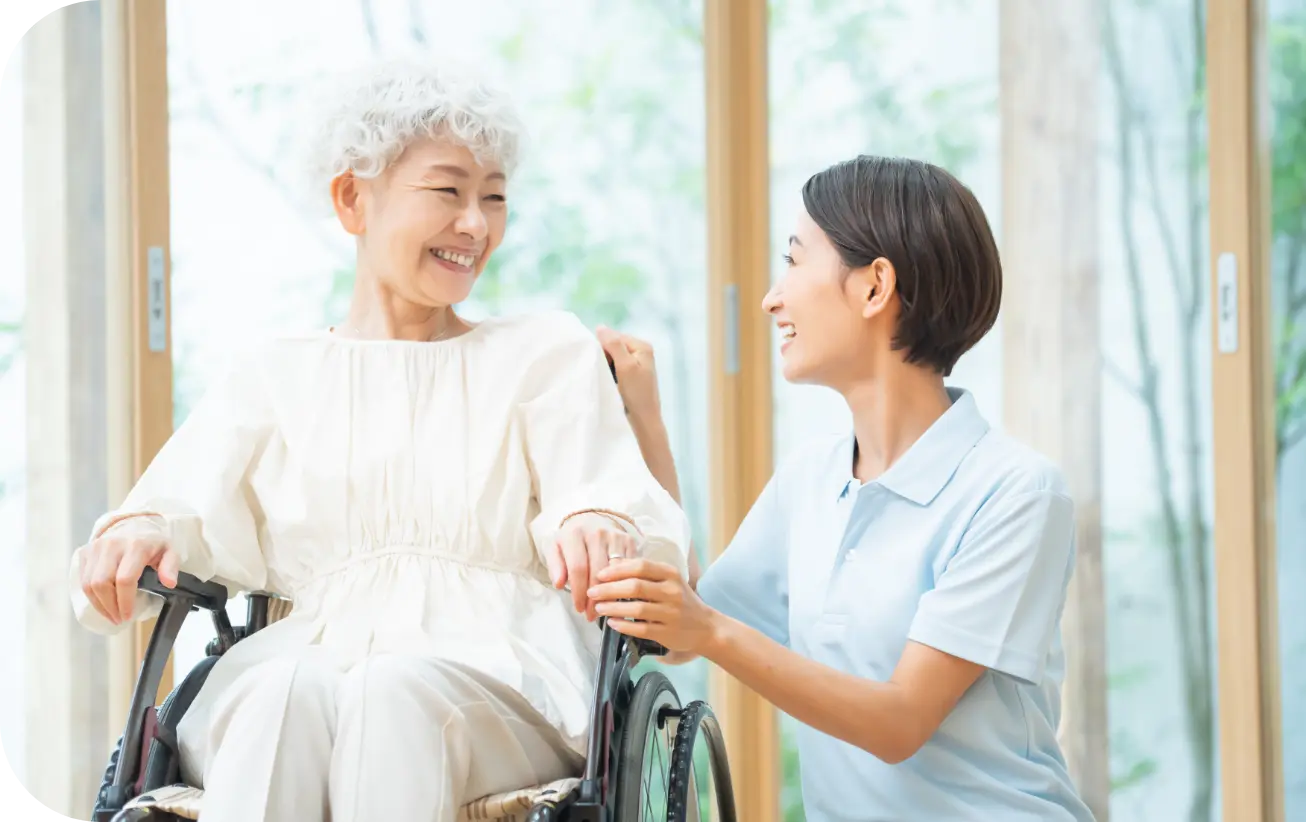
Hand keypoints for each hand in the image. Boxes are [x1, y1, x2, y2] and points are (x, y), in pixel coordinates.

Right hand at [77, 519, 179, 624]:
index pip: (125, 579)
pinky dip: (91, 597)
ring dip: (99, 605)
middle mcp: (112, 545)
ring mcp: (96, 548)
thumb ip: (171, 566)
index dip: (125, 601)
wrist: (132, 524)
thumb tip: (169, 583)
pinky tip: (103, 604)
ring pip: (89, 584)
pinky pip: (82, 580)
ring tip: (112, 615)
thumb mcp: (169, 551)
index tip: (129, 615)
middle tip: (119, 618)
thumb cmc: (151, 543)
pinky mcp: (85, 552)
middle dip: (110, 606)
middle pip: (102, 583)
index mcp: (135, 546)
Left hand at [548, 512, 637, 619]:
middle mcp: (596, 533)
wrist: (589, 520)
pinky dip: (624, 584)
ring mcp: (615, 536)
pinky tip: (618, 597)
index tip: (578, 608)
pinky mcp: (628, 540)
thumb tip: (559, 584)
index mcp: (574, 534)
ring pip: (616, 572)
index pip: (578, 568)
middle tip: (591, 614)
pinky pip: (629, 567)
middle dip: (594, 598)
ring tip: (604, 609)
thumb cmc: (571, 540)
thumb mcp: (555, 548)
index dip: (579, 592)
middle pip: (598, 572)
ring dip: (611, 594)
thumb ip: (555, 566)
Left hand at [587, 559, 719, 655]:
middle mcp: (672, 592)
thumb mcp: (668, 581)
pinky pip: (641, 629)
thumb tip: (612, 565)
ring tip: (599, 608)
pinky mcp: (667, 632)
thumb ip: (644, 573)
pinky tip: (612, 623)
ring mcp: (671, 613)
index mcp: (671, 574)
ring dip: (613, 608)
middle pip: (635, 587)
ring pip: (637, 609)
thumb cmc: (681, 601)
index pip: (641, 566)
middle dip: (609, 589)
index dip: (617, 570)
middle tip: (593, 592)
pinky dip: (624, 626)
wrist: (706, 627)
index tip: (600, 574)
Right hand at [595, 326, 662, 425]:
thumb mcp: (625, 366)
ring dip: (606, 368)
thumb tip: (600, 327)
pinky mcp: (630, 377)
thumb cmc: (636, 395)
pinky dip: (609, 375)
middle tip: (606, 374)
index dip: (603, 348)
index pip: (614, 337)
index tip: (602, 364)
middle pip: (613, 346)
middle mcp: (640, 353)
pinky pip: (614, 369)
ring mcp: (636, 365)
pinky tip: (610, 384)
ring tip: (609, 381)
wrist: (643, 421)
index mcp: (642, 346)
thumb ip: (614, 345)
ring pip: (612, 358)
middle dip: (605, 358)